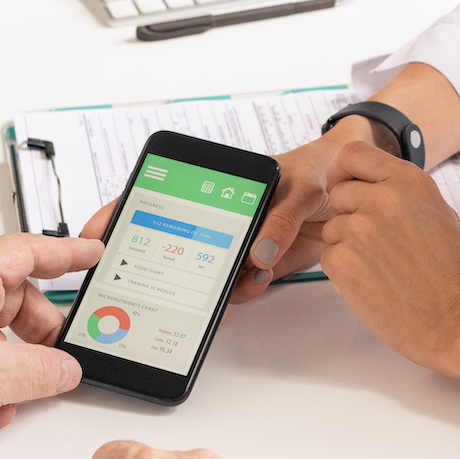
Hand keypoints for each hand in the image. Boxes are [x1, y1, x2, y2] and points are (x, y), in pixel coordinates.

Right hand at [78, 116, 391, 305]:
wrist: (363, 183)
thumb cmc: (325, 166)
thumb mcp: (305, 182)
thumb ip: (283, 216)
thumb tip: (259, 251)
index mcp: (217, 185)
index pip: (157, 194)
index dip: (120, 214)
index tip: (96, 234)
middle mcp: (220, 214)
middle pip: (173, 239)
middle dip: (159, 262)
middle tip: (147, 280)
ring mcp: (240, 240)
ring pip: (206, 269)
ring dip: (210, 283)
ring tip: (227, 286)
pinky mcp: (265, 263)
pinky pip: (241, 284)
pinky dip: (242, 292)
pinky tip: (253, 287)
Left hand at [322, 141, 459, 405]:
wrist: (458, 322)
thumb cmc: (455, 276)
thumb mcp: (439, 214)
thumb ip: (403, 194)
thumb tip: (373, 187)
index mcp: (409, 182)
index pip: (353, 154)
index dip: (345, 171)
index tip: (347, 184)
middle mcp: (380, 199)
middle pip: (339, 193)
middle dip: (351, 214)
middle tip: (377, 242)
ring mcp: (357, 230)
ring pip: (333, 228)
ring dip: (348, 245)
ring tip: (383, 267)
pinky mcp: (341, 262)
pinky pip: (329, 255)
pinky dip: (344, 269)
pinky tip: (374, 282)